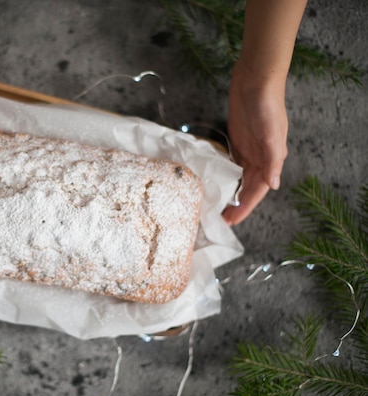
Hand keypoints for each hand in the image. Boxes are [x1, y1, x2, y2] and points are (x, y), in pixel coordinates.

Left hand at [222, 59, 288, 224]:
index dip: (245, 207)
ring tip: (217, 206)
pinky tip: (216, 182)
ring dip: (231, 192)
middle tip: (221, 219)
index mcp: (270, 158)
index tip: (232, 221)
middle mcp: (260, 157)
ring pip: (240, 177)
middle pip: (248, 187)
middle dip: (236, 204)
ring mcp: (249, 148)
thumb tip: (274, 185)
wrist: (256, 79)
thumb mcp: (270, 133)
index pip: (257, 190)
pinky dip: (226, 175)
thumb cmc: (265, 105)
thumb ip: (272, 159)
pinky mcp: (238, 139)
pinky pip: (232, 163)